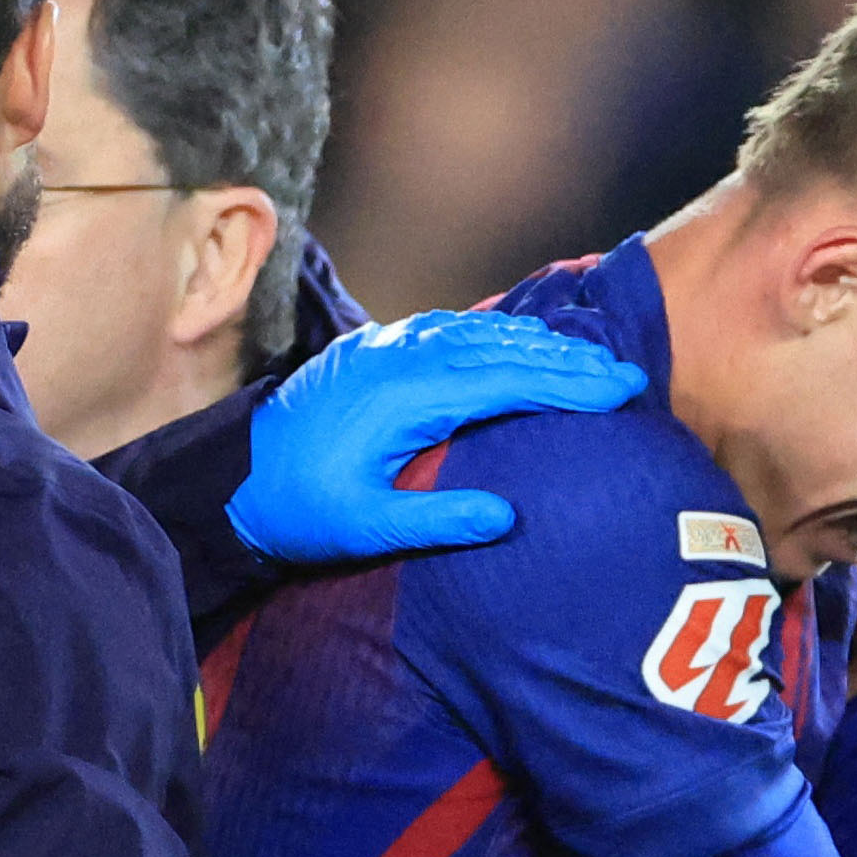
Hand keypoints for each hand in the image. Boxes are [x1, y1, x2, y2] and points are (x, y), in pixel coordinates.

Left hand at [227, 311, 648, 562]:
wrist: (231, 476)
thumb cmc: (297, 509)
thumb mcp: (364, 528)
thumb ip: (436, 522)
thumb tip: (507, 517)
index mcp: (406, 397)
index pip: (506, 382)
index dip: (567, 385)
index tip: (618, 392)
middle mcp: (400, 357)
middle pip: (502, 350)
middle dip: (568, 361)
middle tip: (624, 374)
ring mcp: (385, 345)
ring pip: (477, 332)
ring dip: (535, 343)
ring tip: (586, 356)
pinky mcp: (373, 348)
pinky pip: (447, 328)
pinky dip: (493, 333)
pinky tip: (516, 341)